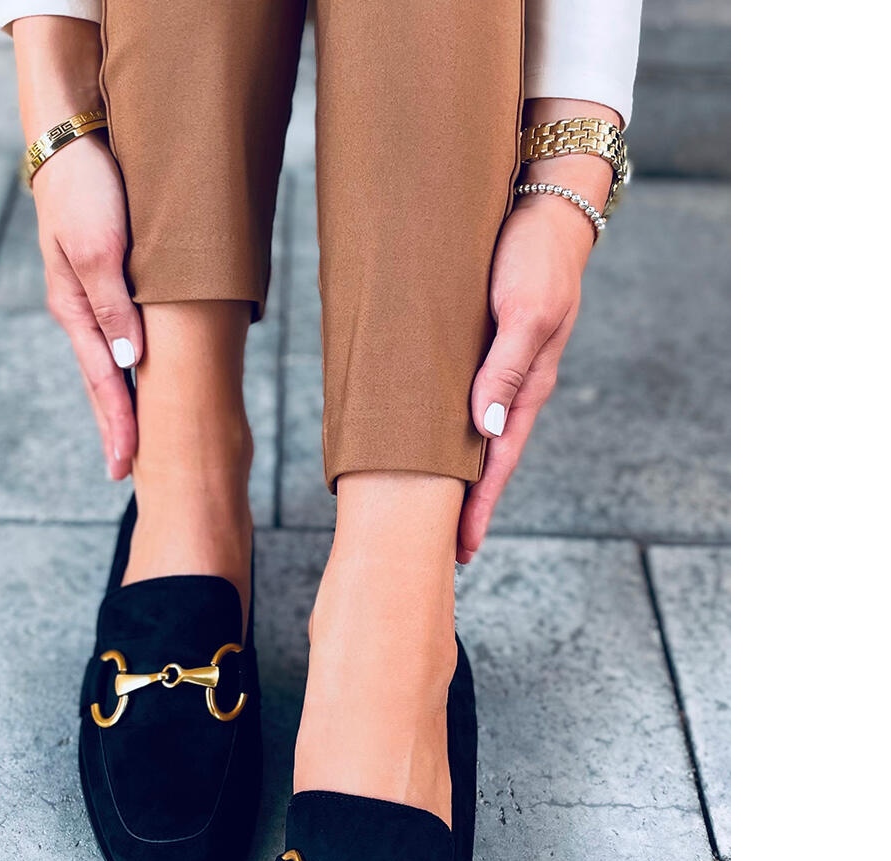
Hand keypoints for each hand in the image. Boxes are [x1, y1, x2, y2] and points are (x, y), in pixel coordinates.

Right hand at [33, 134, 142, 479]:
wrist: (72, 136)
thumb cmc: (87, 187)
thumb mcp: (99, 247)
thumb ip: (114, 306)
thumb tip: (127, 364)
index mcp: (77, 310)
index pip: (102, 383)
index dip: (117, 427)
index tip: (125, 469)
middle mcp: (81, 311)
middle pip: (102, 383)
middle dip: (114, 428)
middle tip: (126, 474)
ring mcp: (91, 297)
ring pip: (110, 362)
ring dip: (121, 402)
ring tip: (133, 441)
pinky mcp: (103, 279)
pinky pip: (118, 335)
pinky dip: (126, 367)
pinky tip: (133, 380)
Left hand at [457, 191, 594, 561]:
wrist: (545, 202)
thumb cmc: (536, 255)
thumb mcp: (525, 312)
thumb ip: (505, 370)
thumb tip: (487, 429)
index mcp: (526, 387)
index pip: (498, 463)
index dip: (478, 507)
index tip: (460, 549)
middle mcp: (509, 386)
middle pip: (483, 459)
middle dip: (463, 505)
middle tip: (438, 550)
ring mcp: (493, 369)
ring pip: (469, 434)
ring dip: (450, 472)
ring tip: (426, 510)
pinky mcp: (475, 347)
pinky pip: (455, 399)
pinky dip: (441, 430)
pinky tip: (423, 442)